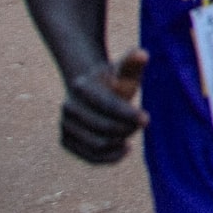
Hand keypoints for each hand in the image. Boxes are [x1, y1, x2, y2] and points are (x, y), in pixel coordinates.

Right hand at [60, 48, 148, 162]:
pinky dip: (109, 157)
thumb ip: (133, 63)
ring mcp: (64, 125)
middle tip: (141, 124)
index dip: (128, 114)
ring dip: (120, 142)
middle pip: (104, 127)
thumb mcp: (123, 70)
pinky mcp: (65, 141)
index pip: (108, 105)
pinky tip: (124, 149)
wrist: (89, 90)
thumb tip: (143, 54)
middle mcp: (68, 107)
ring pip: (96, 144)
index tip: (147, 119)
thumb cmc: (114, 80)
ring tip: (131, 134)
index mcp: (82, 87)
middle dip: (127, 128)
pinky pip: (89, 157)